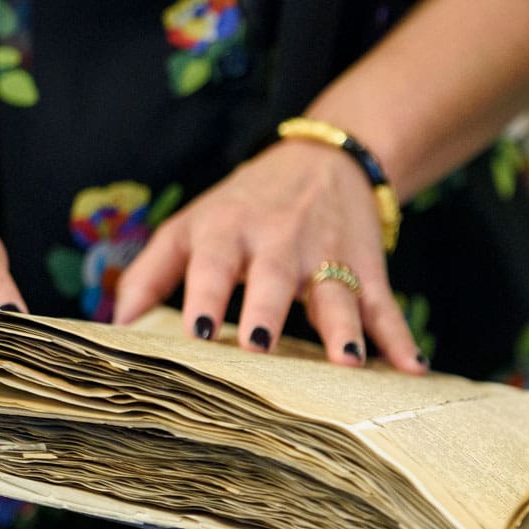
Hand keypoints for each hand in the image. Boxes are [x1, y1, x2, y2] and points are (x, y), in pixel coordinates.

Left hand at [112, 140, 422, 372]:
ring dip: (344, 329)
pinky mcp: (366, 269)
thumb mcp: (191, 224)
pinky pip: (384, 307)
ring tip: (350, 363)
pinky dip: (401, 339)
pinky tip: (414, 369)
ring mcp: (327, 256)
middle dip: (266, 311)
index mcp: (227, 230)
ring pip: (336, 294)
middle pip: (272, 279)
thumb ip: (150, 273)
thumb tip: (114, 327)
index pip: (211, 263)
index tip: (194, 331)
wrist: (327, 159)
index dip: (204, 294)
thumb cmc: (244, 205)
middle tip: (258, 346)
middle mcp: (278, 241)